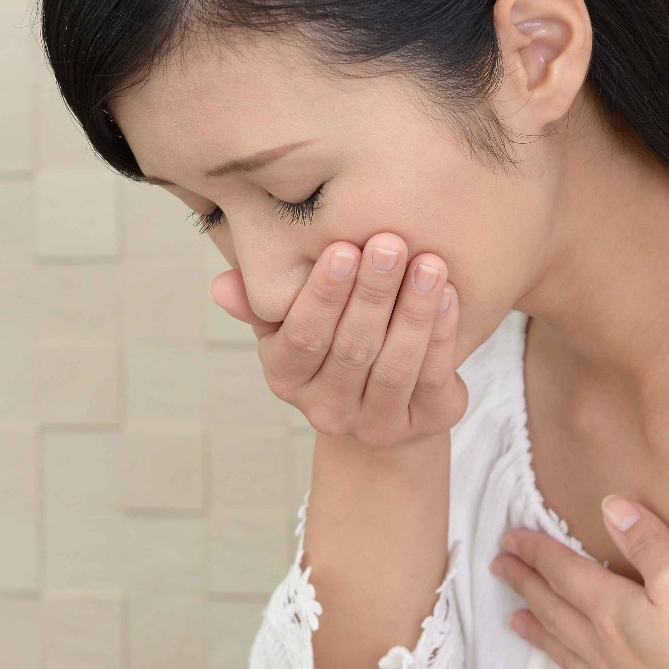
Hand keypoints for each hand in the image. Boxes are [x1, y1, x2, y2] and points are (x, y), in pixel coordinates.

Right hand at [212, 232, 468, 447]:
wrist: (380, 401)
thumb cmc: (330, 340)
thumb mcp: (289, 318)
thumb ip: (261, 299)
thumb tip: (221, 286)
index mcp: (286, 376)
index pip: (303, 338)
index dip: (323, 295)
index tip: (343, 248)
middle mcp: (325, 408)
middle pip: (351, 349)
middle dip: (371, 293)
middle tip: (389, 244)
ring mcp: (374, 424)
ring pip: (394, 367)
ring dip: (412, 313)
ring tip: (428, 264)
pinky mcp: (421, 424)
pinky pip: (431, 379)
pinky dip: (440, 335)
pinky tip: (448, 294)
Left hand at [492, 495, 668, 668]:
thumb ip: (649, 543)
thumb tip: (610, 507)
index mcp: (613, 612)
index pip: (564, 573)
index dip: (536, 552)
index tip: (509, 541)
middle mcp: (601, 654)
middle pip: (555, 612)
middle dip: (526, 586)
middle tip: (499, 570)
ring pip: (564, 658)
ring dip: (538, 634)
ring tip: (514, 621)